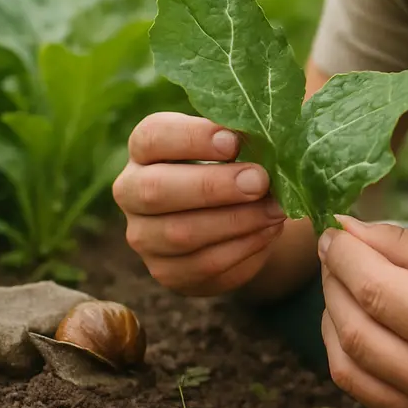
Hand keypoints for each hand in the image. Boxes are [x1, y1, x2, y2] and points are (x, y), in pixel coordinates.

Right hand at [112, 112, 285, 295]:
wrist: (231, 220)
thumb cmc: (231, 167)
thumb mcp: (234, 147)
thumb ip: (243, 140)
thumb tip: (271, 140)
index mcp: (145, 149)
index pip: (152, 137)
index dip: (192, 138)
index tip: (233, 141)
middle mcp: (132, 191)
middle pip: (156, 189)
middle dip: (214, 186)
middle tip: (259, 180)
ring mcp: (144, 236)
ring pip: (181, 233)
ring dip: (236, 221)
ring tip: (275, 209)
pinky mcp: (167, 271)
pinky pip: (204, 264)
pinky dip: (243, 247)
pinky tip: (268, 231)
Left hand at [318, 216, 407, 407]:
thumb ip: (407, 245)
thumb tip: (350, 230)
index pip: (376, 290)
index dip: (344, 256)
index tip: (335, 232)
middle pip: (353, 328)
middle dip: (333, 281)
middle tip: (335, 251)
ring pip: (345, 363)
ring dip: (332, 315)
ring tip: (344, 283)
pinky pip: (358, 388)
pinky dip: (345, 348)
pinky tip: (357, 319)